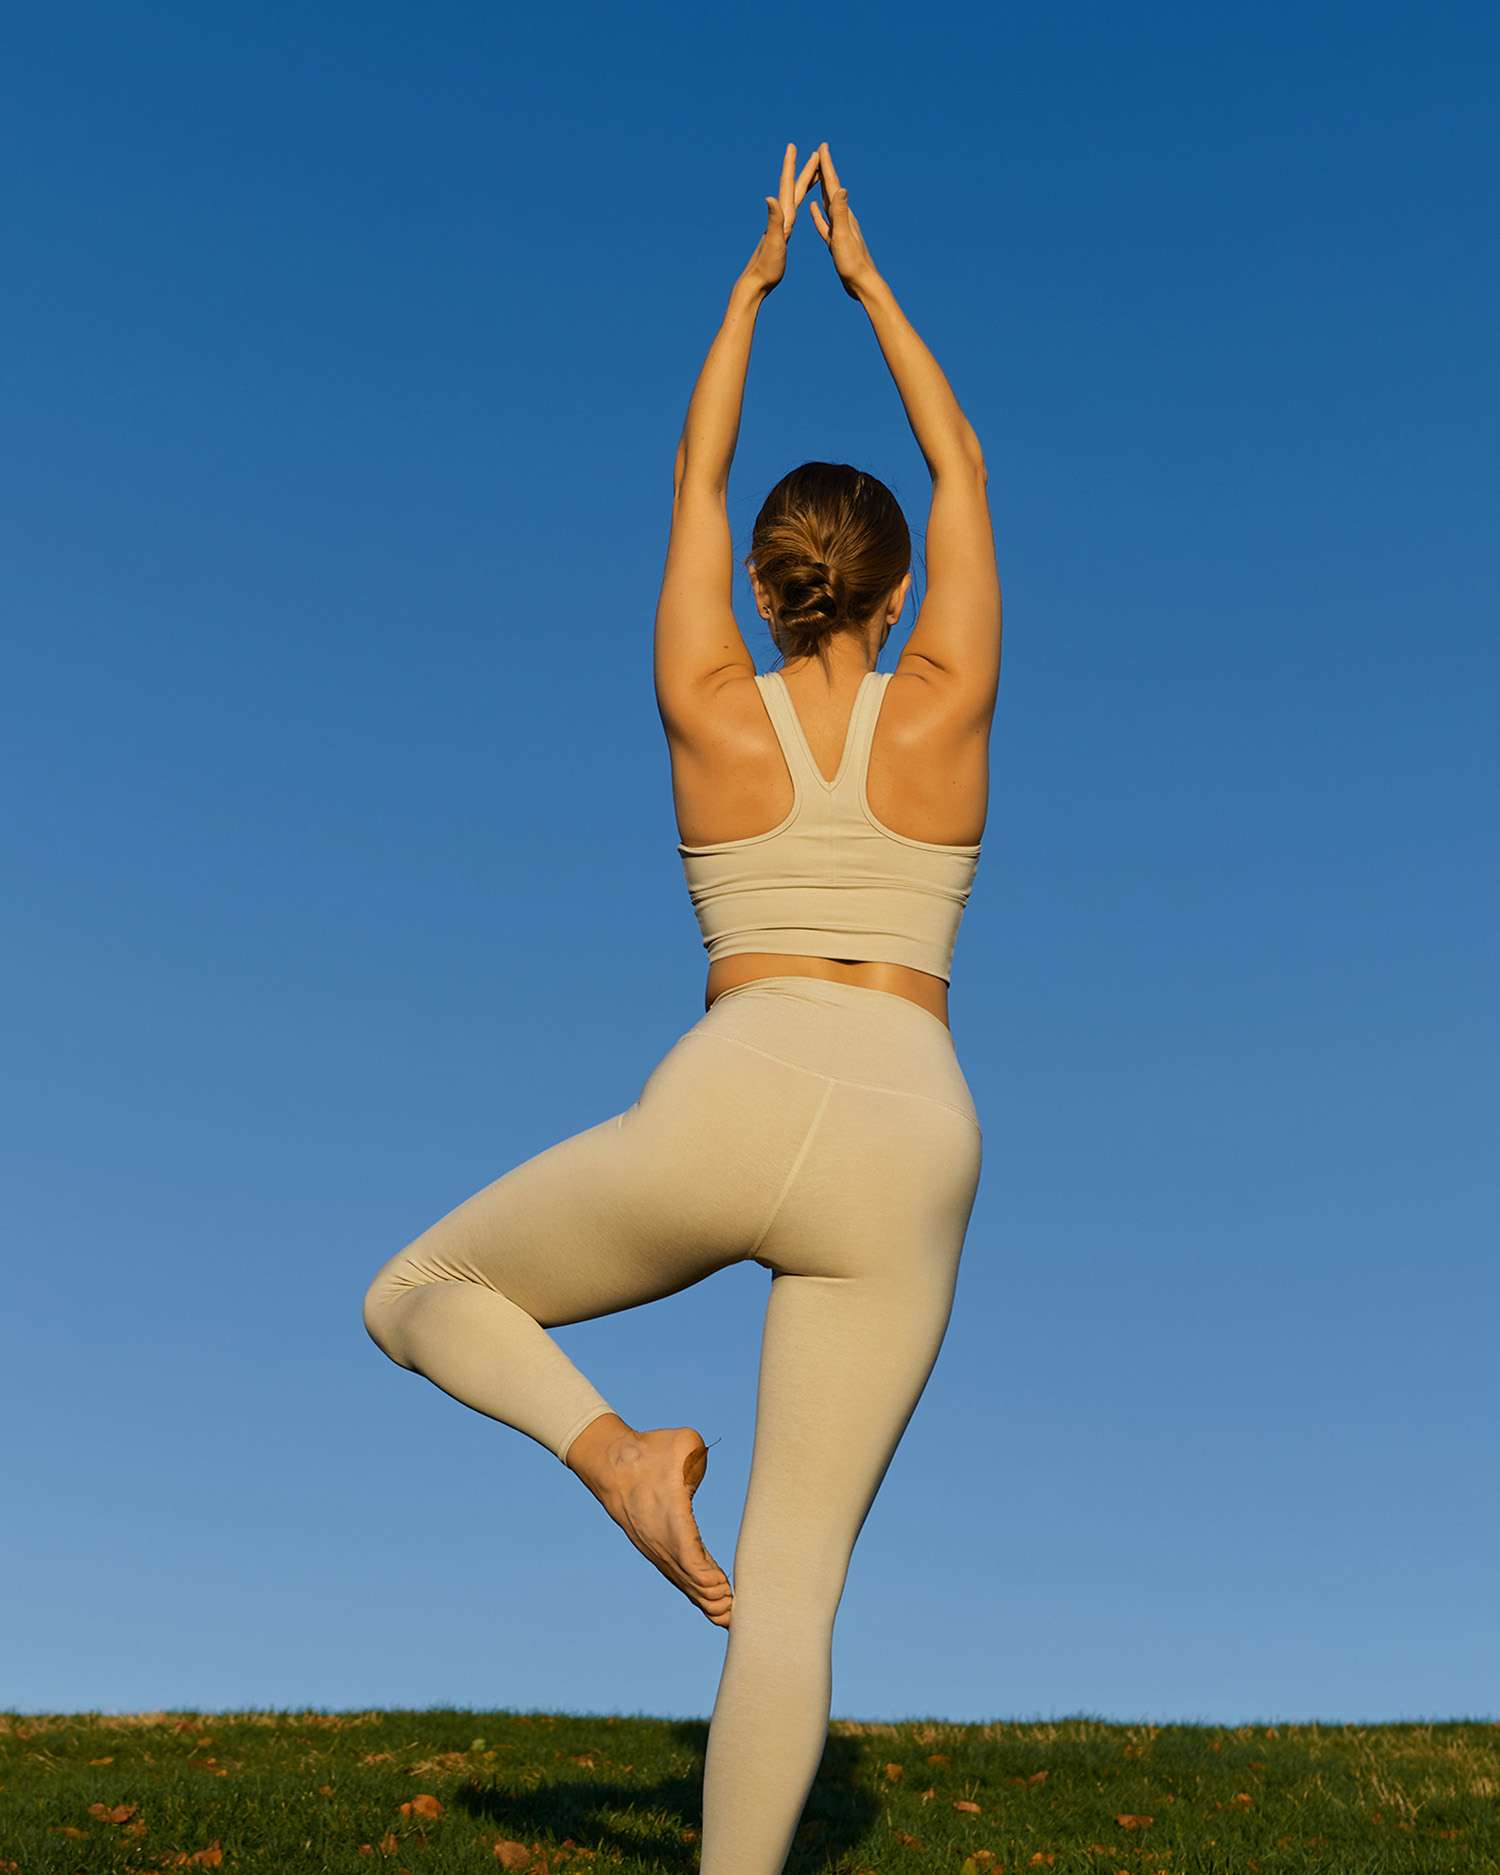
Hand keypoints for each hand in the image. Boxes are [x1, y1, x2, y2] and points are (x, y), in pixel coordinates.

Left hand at [742, 142, 819, 294]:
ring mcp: (781, 226)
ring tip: (813, 174)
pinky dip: (799, 203)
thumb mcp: (774, 242)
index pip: (787, 186)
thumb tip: (770, 198)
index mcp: (782, 217)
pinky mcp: (782, 235)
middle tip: (813, 153)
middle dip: (804, 170)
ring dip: (804, 184)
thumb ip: (774, 219)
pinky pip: (794, 212)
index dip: (791, 166)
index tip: (793, 147)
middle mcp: (781, 218)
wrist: (756, 283)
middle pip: (794, 189)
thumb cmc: (767, 267)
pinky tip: (800, 203)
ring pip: (795, 199)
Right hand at [808, 142, 877, 298]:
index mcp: (844, 216)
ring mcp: (840, 230)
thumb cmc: (852, 263)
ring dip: (822, 189)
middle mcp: (844, 219)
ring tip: (818, 176)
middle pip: (832, 190)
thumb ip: (841, 213)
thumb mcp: (843, 236)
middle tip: (820, 153)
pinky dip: (819, 213)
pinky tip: (815, 208)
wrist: (861, 284)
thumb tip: (842, 188)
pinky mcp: (837, 242)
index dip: (828, 166)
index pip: (833, 186)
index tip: (823, 147)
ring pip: (828, 204)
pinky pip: (825, 223)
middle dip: (826, 171)